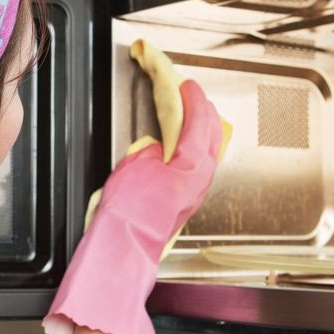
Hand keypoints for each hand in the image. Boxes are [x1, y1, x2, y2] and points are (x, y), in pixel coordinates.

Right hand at [44, 79, 224, 333]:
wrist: (122, 251)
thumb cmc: (126, 216)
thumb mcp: (134, 167)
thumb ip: (152, 149)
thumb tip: (159, 146)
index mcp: (192, 166)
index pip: (198, 120)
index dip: (191, 98)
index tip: (185, 83)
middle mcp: (200, 179)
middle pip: (211, 134)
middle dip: (202, 110)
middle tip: (189, 93)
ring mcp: (195, 192)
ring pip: (208, 149)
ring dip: (198, 128)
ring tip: (187, 113)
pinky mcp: (185, 201)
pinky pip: (197, 163)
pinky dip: (192, 145)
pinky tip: (180, 144)